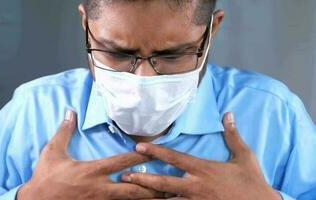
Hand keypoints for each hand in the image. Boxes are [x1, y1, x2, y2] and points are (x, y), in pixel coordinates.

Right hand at [17, 110, 163, 199]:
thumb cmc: (45, 178)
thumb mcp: (53, 151)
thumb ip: (64, 131)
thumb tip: (70, 111)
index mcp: (92, 171)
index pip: (121, 162)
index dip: (139, 156)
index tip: (153, 152)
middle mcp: (100, 188)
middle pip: (133, 188)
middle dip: (152, 187)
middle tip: (170, 184)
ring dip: (146, 199)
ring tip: (164, 198)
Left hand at [121, 112, 281, 199]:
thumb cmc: (252, 181)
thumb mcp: (244, 155)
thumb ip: (232, 135)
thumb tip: (228, 114)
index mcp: (204, 169)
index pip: (175, 158)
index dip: (155, 152)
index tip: (139, 147)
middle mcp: (196, 186)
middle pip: (163, 182)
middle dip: (142, 178)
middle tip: (125, 176)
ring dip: (148, 197)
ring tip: (131, 195)